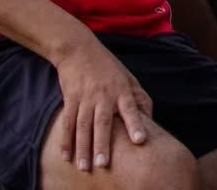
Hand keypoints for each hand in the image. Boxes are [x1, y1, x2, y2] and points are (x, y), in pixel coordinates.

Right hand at [54, 37, 151, 170]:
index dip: (135, 124)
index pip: (131, 109)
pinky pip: (68, 122)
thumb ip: (139, 98)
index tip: (140, 140)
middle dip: (103, 144)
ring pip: (84, 126)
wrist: (80, 50)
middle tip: (104, 164)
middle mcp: (105, 94)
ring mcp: (86, 97)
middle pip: (103, 122)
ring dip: (83, 148)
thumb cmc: (108, 67)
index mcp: (122, 89)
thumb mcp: (128, 77)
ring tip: (84, 167)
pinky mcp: (71, 98)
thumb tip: (151, 118)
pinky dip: (66, 140)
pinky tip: (66, 156)